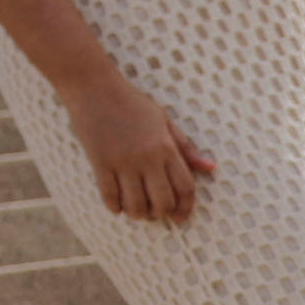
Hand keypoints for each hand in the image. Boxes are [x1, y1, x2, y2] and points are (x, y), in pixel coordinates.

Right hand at [64, 74, 215, 224]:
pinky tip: (117, 207)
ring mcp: (122, 162)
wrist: (94, 88)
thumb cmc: (132, 102)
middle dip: (162, 213)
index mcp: (166, 147)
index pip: (185, 187)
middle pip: (163, 201)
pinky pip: (109, 195)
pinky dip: (115, 207)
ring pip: (136, 203)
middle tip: (157, 214)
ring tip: (138, 211)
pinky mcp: (100, 163)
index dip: (186, 207)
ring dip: (139, 214)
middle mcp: (147, 158)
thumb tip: (211, 168)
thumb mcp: (164, 121)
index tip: (181, 217)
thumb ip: (186, 147)